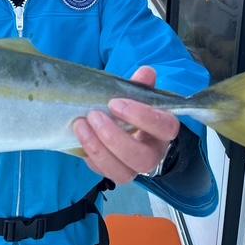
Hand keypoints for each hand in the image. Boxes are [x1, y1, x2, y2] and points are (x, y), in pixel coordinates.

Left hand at [72, 66, 179, 183]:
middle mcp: (152, 154)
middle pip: (143, 158)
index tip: (115, 103)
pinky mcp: (112, 172)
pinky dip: (89, 155)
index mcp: (162, 131)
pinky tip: (79, 136)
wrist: (118, 127)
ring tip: (80, 125)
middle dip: (116, 137)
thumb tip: (146, 72)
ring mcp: (132, 168)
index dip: (142, 116)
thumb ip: (139, 86)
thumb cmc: (129, 110)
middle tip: (94, 115)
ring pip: (122, 173)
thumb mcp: (134, 96)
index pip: (165, 127)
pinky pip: (102, 172)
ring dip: (98, 149)